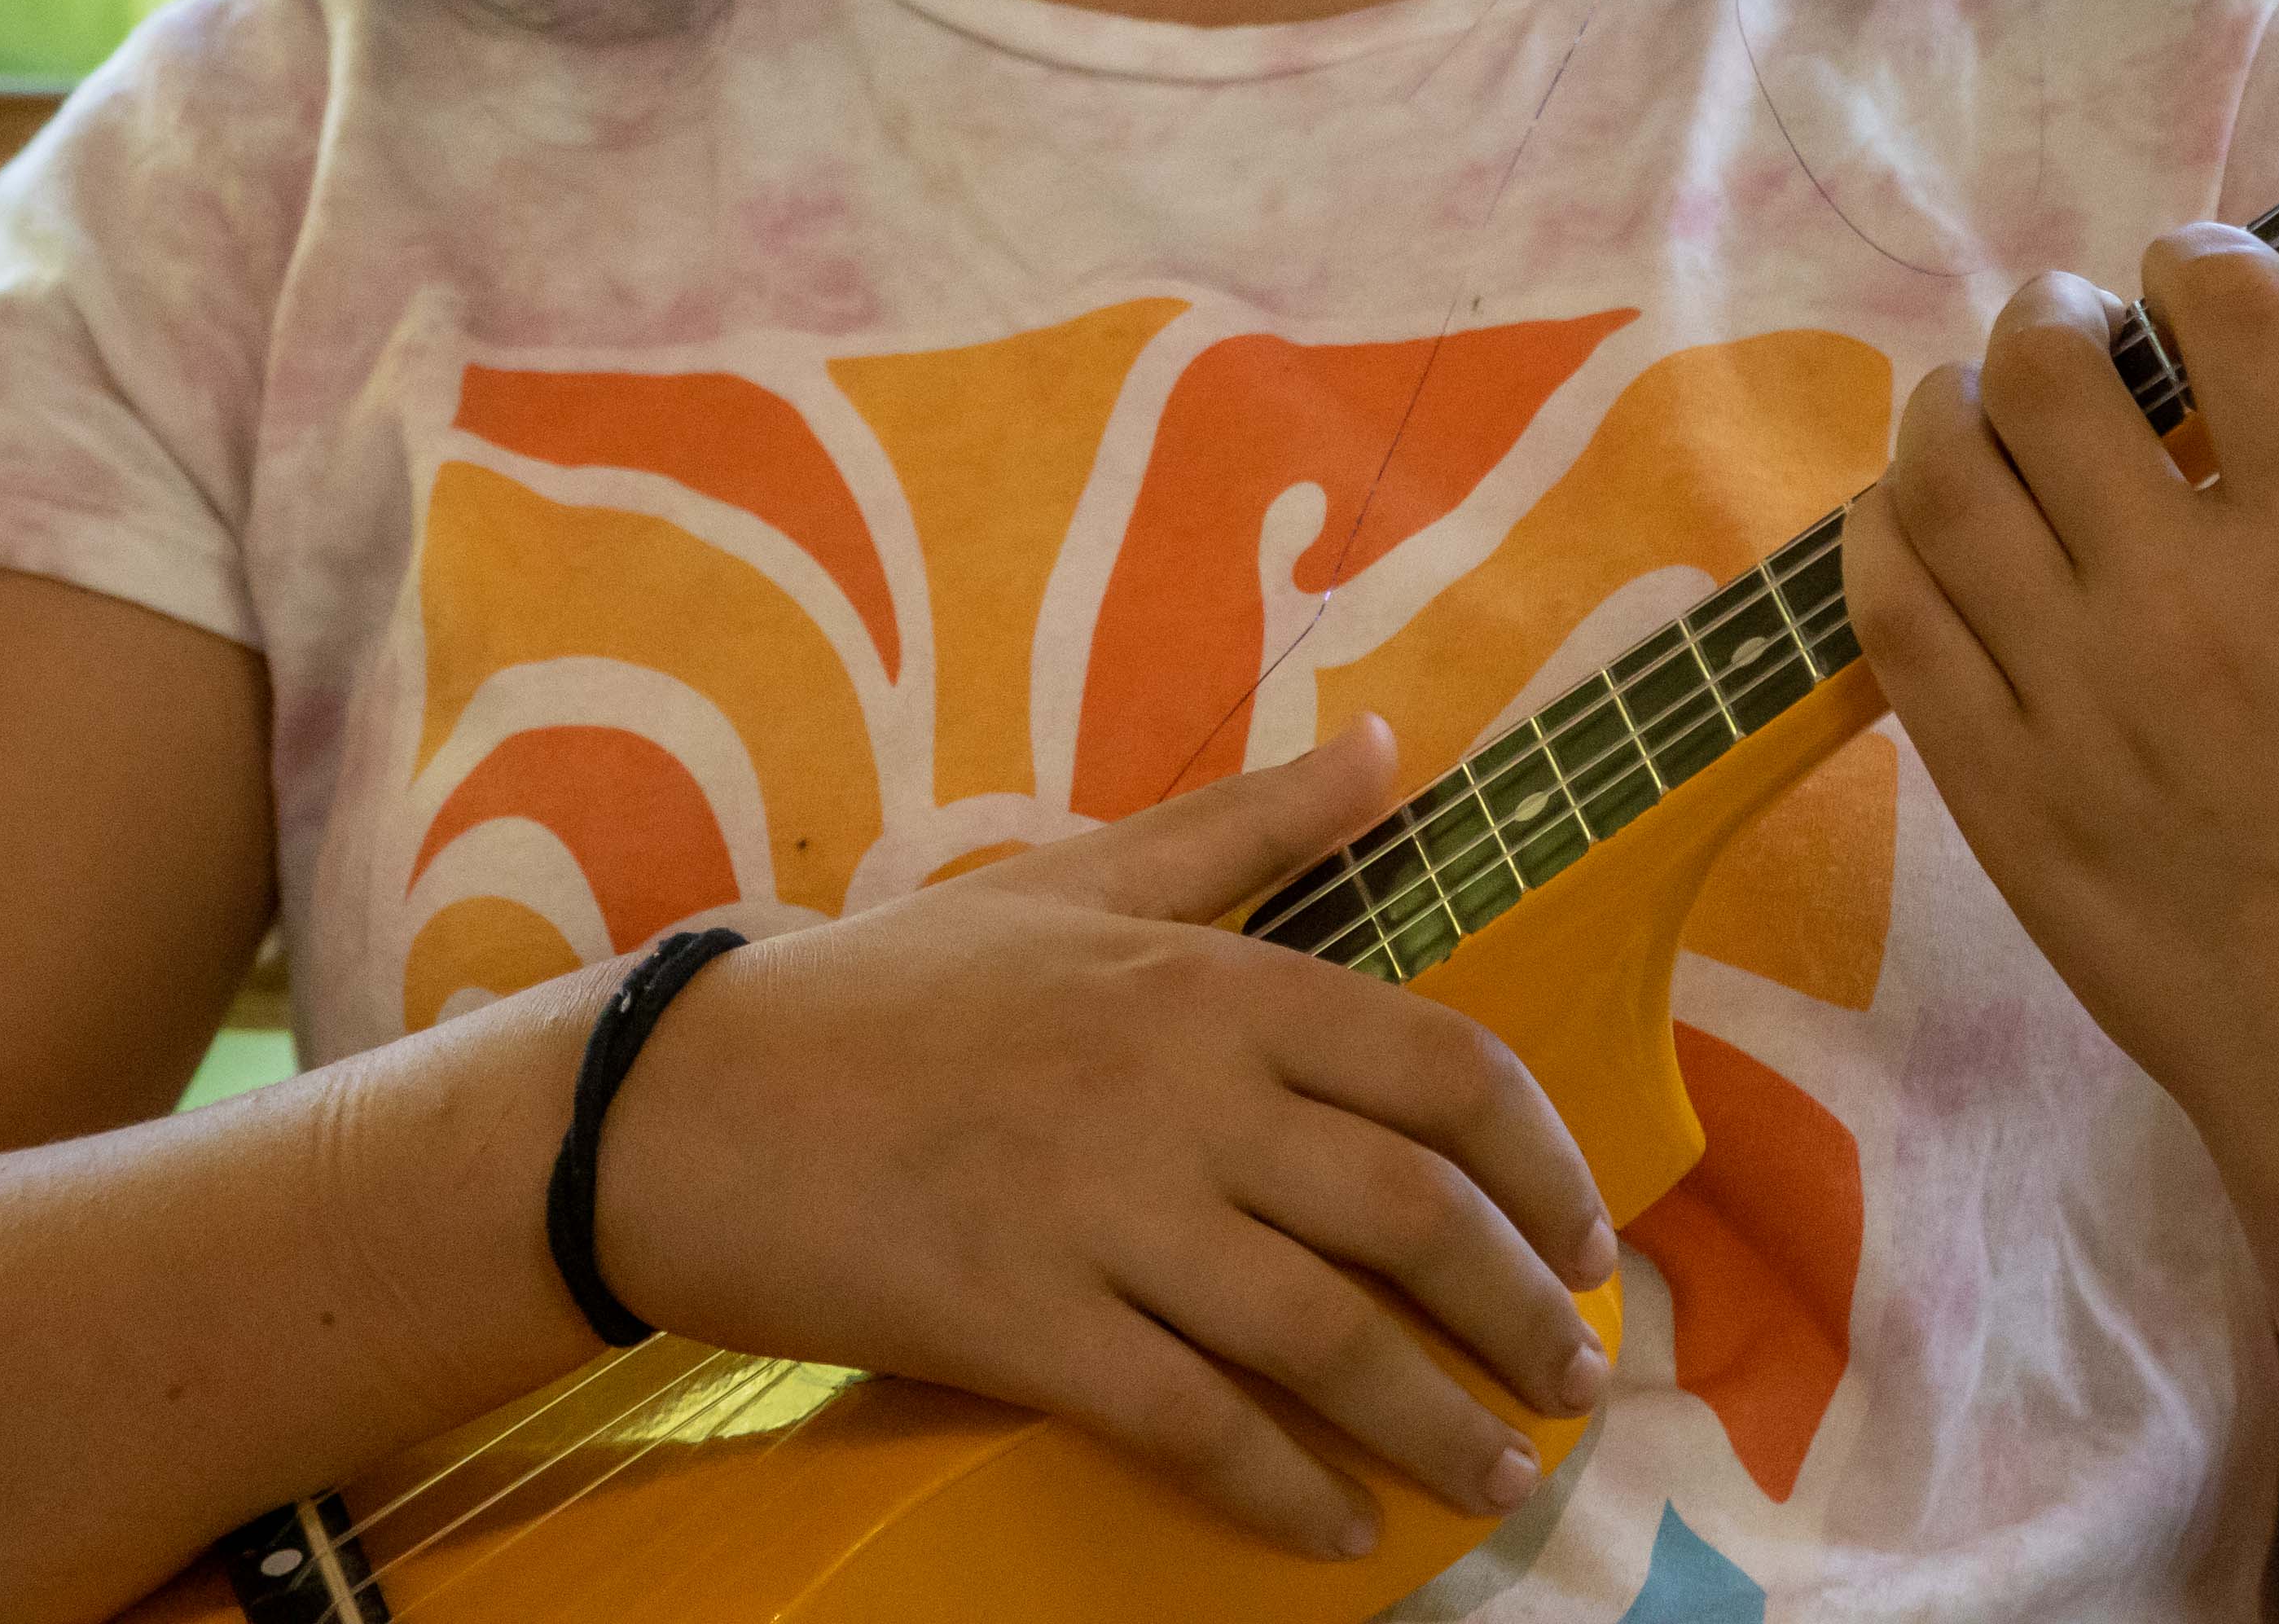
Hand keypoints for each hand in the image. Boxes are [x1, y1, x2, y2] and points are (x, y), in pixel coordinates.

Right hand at [581, 715, 1615, 1564]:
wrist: (688, 1099)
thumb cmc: (894, 990)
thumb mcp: (1079, 876)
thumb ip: (1248, 827)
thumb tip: (1388, 746)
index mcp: (1209, 982)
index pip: (1443, 1070)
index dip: (1544, 1168)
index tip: (1590, 1243)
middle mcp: (1180, 1092)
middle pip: (1416, 1214)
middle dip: (1525, 1314)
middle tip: (1577, 1382)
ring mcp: (1101, 1212)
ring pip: (1326, 1336)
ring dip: (1439, 1422)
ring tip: (1502, 1473)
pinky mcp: (1023, 1323)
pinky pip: (1193, 1423)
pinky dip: (1286, 1490)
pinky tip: (1339, 1531)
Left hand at [1837, 230, 2278, 1211]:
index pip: (2233, 310)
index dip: (2196, 263)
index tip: (2186, 283)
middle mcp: (2184, 606)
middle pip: (2048, 368)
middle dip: (2052, 318)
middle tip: (2072, 342)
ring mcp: (2072, 697)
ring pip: (1938, 470)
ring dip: (1957, 411)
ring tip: (1989, 425)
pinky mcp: (1993, 786)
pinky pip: (1888, 609)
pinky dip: (1888, 535)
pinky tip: (1923, 531)